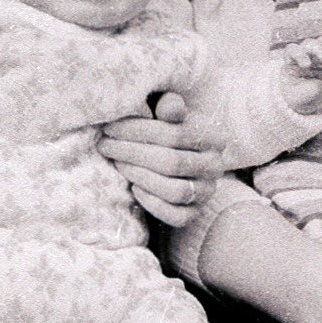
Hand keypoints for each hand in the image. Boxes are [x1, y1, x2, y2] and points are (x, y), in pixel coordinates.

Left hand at [98, 91, 221, 226]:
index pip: (176, 134)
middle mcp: (215, 166)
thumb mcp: (165, 113)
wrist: (172, 160)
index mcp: (213, 136)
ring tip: (118, 164)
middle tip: (106, 146)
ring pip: (176, 190)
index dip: (140, 130)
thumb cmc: (164, 131)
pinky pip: (177, 216)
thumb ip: (168, 106)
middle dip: (132, 153)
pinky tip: (134, 188)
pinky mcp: (194, 214)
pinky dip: (153, 204)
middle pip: (173, 163)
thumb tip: (170, 106)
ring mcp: (206, 192)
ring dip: (141, 177)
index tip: (111, 128)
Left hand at [280, 33, 321, 114]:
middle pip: (310, 44)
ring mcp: (315, 54)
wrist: (307, 96)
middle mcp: (303, 53)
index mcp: (291, 61)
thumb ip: (307, 91)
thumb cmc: (299, 95)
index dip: (299, 55)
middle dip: (320, 50)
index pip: (292, 51)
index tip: (306, 65)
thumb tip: (318, 85)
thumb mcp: (300, 97)